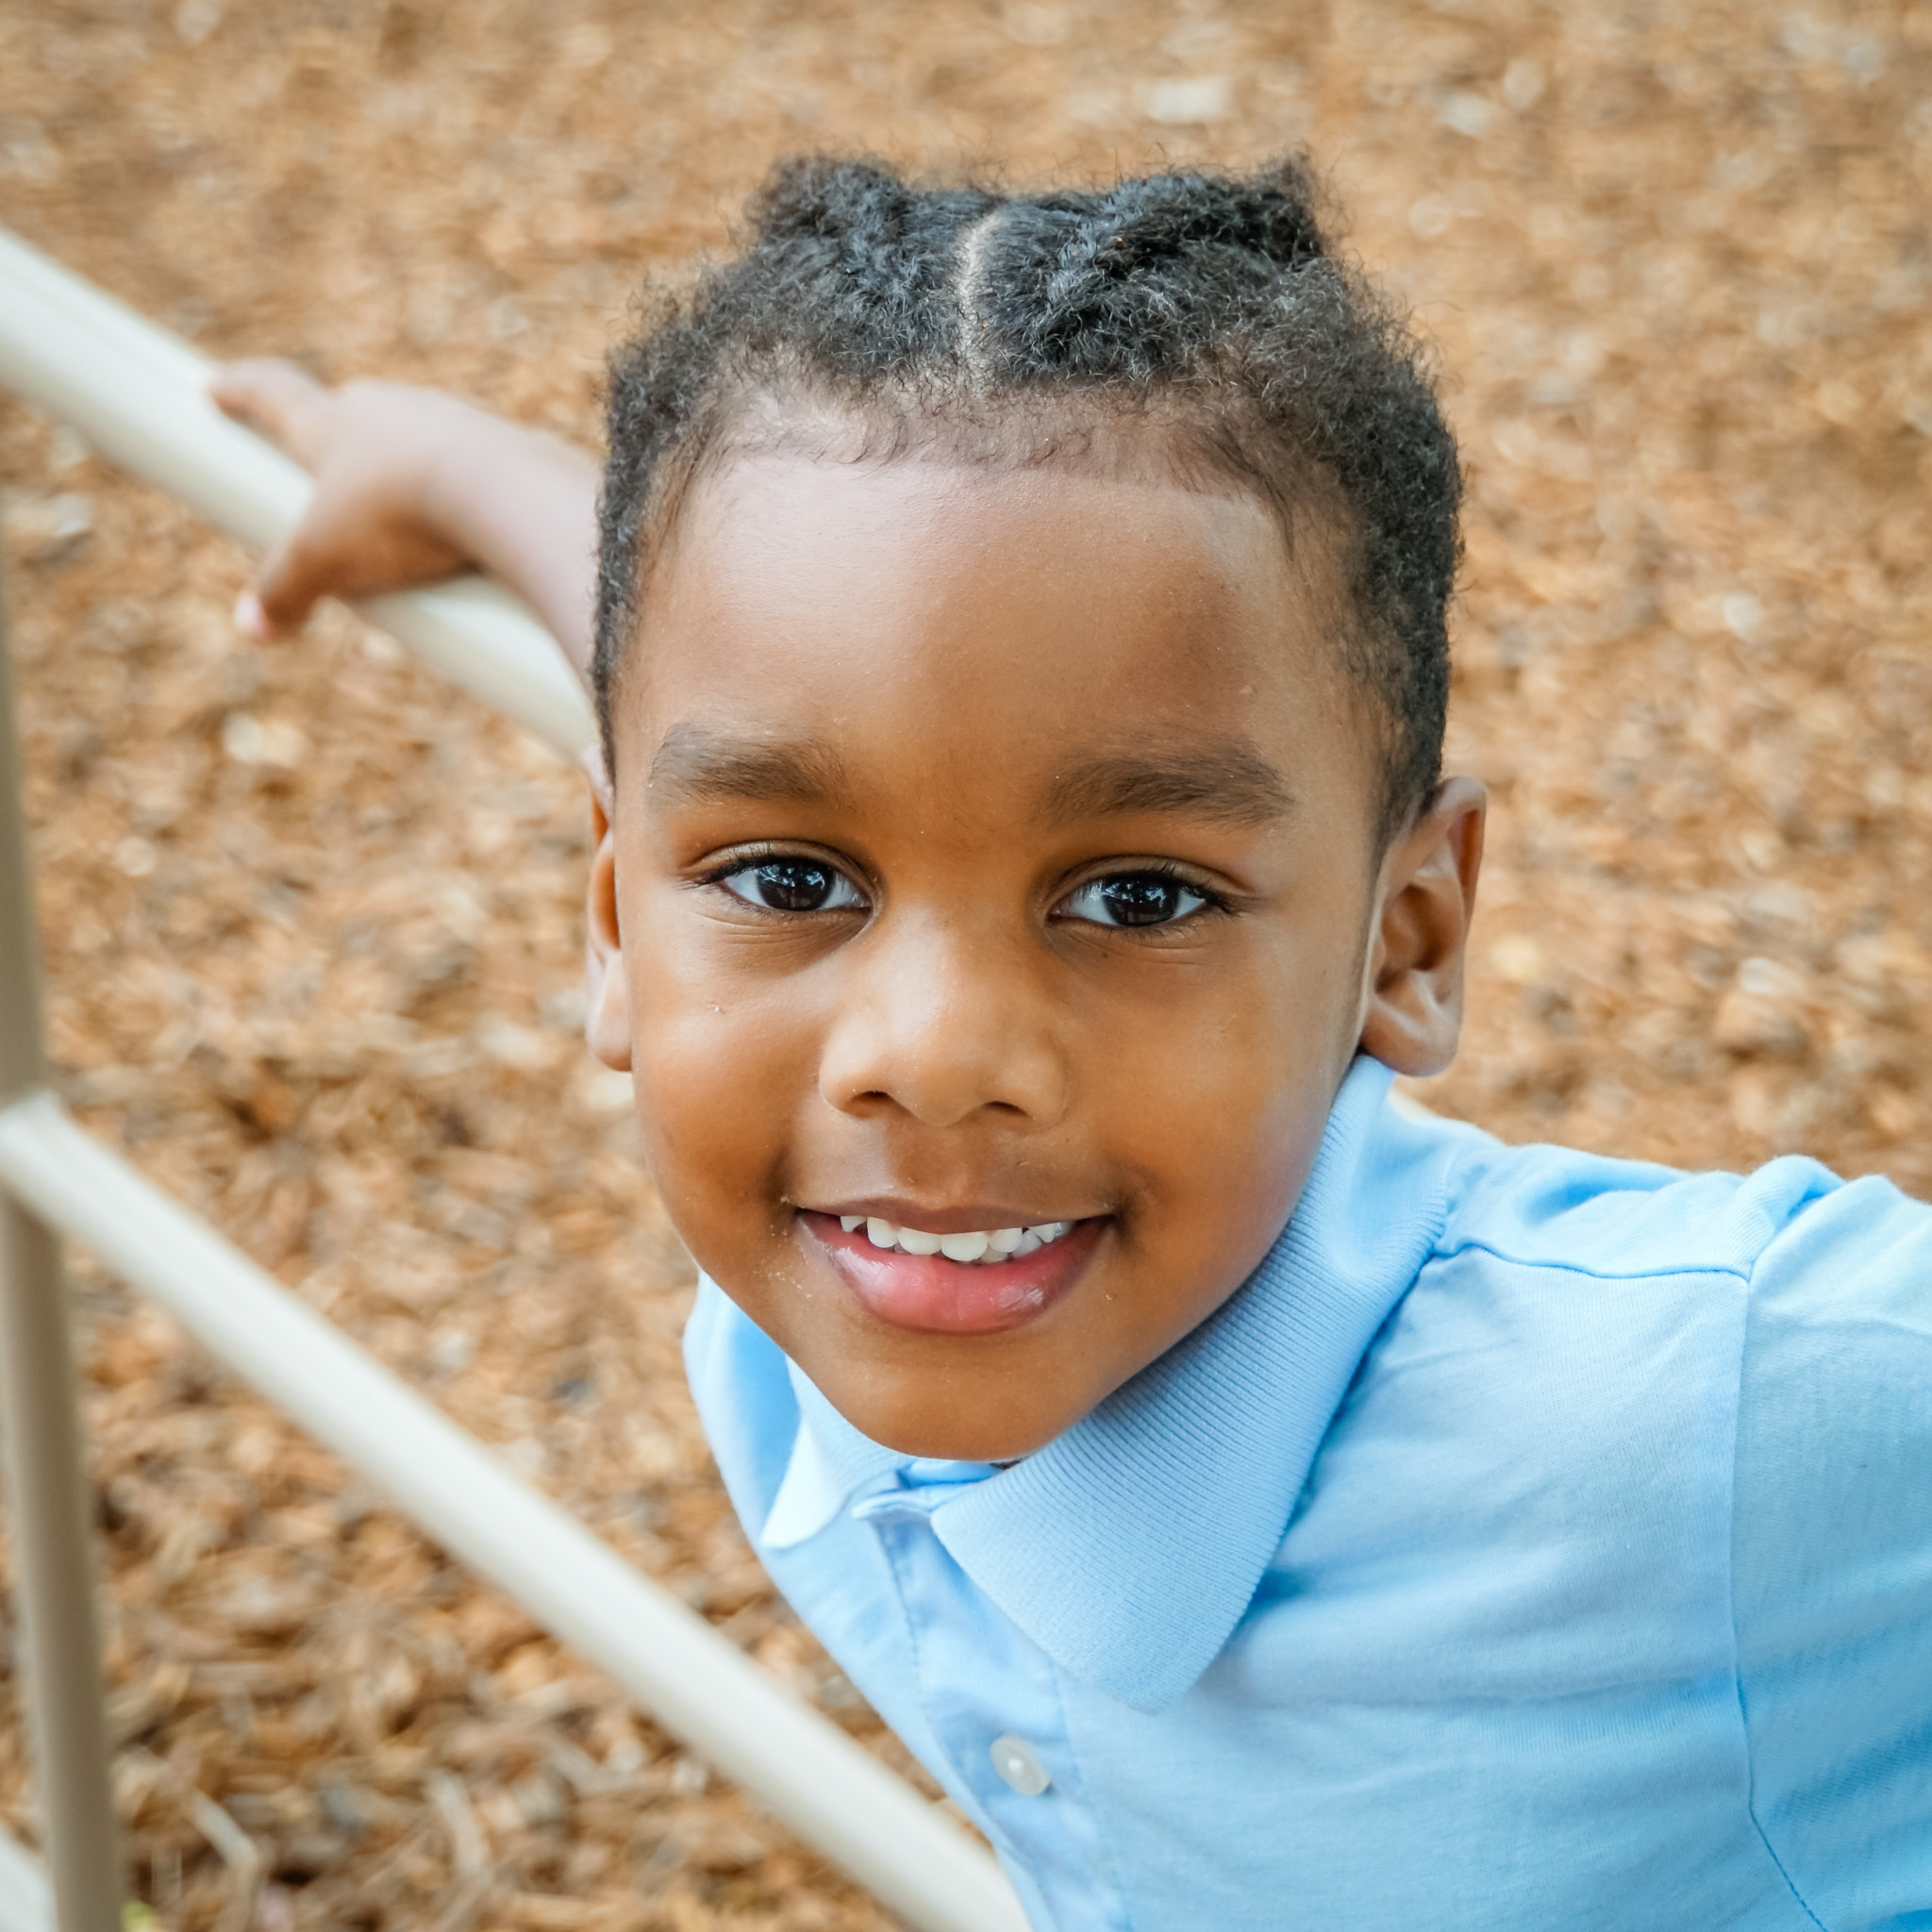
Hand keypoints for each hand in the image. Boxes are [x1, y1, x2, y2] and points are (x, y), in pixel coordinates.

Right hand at [210, 361, 481, 637]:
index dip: (241, 392)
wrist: (512, 497)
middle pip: (352, 411)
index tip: (216, 386)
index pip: (272, 393)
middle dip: (336, 439)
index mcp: (332, 422)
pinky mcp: (506, 451)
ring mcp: (452, 423)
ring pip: (417, 440)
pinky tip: (471, 531)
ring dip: (405, 470)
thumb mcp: (327, 562)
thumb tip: (253, 627)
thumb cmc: (402, 516)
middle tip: (326, 468)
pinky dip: (463, 495)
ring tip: (405, 519)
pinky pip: (474, 471)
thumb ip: (285, 591)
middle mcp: (391, 408)